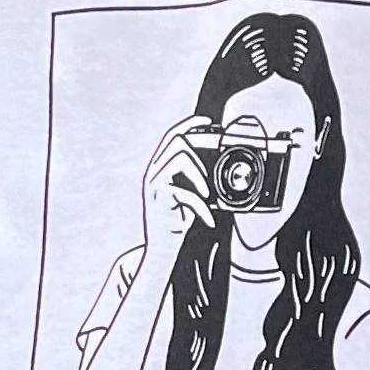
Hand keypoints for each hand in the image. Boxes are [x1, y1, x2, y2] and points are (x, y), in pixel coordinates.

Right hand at [138, 115, 215, 265]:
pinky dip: (201, 207)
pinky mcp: (158, 199)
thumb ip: (196, 179)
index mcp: (160, 167)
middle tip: (208, 174)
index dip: (190, 124)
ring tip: (207, 194)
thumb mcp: (189, 195)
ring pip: (180, 158)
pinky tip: (208, 219)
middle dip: (198, 150)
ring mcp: (153, 184)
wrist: (162, 249)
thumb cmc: (177, 222)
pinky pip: (184, 192)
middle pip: (176, 140)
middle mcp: (153, 171)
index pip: (172, 136)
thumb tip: (216, 168)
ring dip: (198, 174)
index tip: (208, 121)